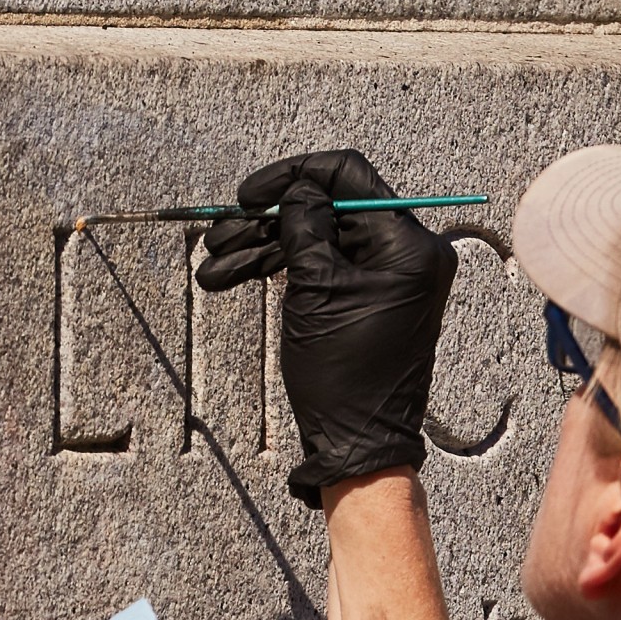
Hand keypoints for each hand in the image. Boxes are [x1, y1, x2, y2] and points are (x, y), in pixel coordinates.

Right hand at [196, 148, 457, 506]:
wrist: (358, 444)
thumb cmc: (343, 374)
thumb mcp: (315, 289)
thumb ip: (305, 227)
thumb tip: (298, 190)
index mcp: (406, 244)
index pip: (350, 176)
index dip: (294, 175)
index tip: (249, 193)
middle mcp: (406, 253)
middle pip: (327, 211)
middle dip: (267, 222)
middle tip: (219, 236)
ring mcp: (387, 278)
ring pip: (317, 242)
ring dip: (263, 249)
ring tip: (213, 268)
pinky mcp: (367, 300)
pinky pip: (324, 270)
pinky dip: (282, 272)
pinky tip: (233, 278)